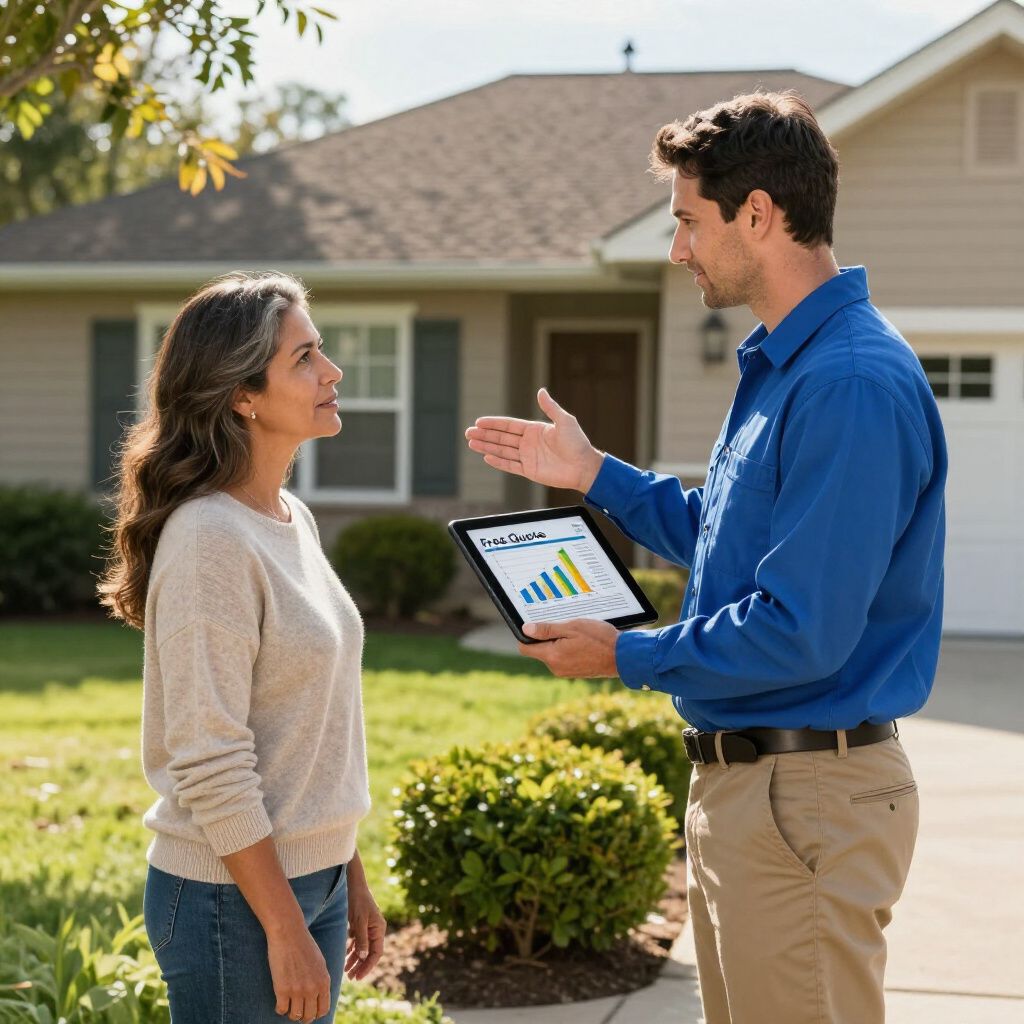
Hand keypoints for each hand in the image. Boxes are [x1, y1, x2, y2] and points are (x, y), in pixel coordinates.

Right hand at [266, 923, 331, 1022]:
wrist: (289, 933)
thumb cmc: (303, 945)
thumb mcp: (319, 962)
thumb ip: (321, 980)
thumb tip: (320, 996)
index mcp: (324, 981)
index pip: (323, 1010)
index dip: (316, 1013)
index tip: (309, 1009)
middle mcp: (313, 988)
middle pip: (309, 1016)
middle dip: (303, 1015)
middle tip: (297, 1008)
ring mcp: (297, 990)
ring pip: (295, 1016)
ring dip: (291, 1012)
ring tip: (288, 1003)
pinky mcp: (282, 989)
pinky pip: (281, 1010)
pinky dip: (280, 1008)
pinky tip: (279, 999)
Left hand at [345, 869, 385, 980]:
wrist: (354, 886)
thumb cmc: (359, 901)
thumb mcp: (359, 921)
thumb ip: (362, 939)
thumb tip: (363, 957)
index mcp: (379, 930)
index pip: (376, 953)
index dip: (368, 966)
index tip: (359, 976)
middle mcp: (375, 931)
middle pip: (370, 954)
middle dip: (361, 966)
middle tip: (351, 978)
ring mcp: (368, 929)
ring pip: (363, 950)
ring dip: (355, 961)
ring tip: (346, 972)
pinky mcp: (361, 927)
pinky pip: (357, 943)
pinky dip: (352, 951)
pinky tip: (345, 958)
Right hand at [465, 387, 604, 492]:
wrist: (584, 466)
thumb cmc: (577, 443)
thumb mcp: (565, 421)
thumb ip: (550, 407)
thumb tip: (541, 391)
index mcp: (534, 430)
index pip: (509, 425)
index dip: (493, 424)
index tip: (479, 422)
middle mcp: (528, 443)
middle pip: (501, 438)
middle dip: (484, 435)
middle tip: (468, 433)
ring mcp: (528, 457)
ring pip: (502, 451)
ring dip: (487, 447)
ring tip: (471, 443)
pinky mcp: (530, 471)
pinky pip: (511, 466)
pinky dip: (499, 462)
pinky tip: (486, 457)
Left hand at [518, 618, 620, 677]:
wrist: (622, 657)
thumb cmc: (599, 640)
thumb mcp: (572, 627)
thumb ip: (547, 629)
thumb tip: (525, 629)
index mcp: (552, 656)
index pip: (525, 647)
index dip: (527, 634)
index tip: (537, 624)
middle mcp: (555, 668)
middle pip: (539, 650)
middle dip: (547, 637)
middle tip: (563, 625)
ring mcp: (565, 672)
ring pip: (552, 653)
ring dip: (559, 642)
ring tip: (577, 634)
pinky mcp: (574, 672)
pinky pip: (563, 658)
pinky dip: (568, 649)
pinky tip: (582, 642)